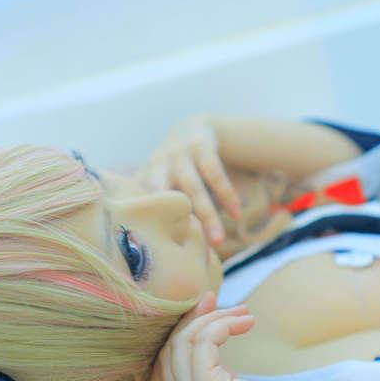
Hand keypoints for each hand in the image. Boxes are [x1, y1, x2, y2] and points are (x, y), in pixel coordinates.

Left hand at [138, 114, 241, 245]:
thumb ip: (155, 206)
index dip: (149, 227)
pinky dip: (226, 196)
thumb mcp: (159, 180)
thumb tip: (155, 253)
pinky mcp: (201, 147)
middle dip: (176, 223)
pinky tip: (236, 215)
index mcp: (145, 177)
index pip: (143, 205)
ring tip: (217, 242)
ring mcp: (179, 153)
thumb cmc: (174, 168)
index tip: (158, 254)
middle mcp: (158, 164)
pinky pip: (215, 175)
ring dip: (207, 216)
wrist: (193, 126)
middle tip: (185, 251)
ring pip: (193, 189)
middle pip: (165, 198)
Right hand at [149, 292, 328, 380]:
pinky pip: (202, 342)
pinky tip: (246, 323)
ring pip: (183, 343)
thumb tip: (210, 336)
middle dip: (192, 320)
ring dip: (213, 318)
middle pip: (168, 353)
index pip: (160, 372)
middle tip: (219, 301)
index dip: (178, 337)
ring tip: (243, 313)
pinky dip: (222, 324)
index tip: (203, 312)